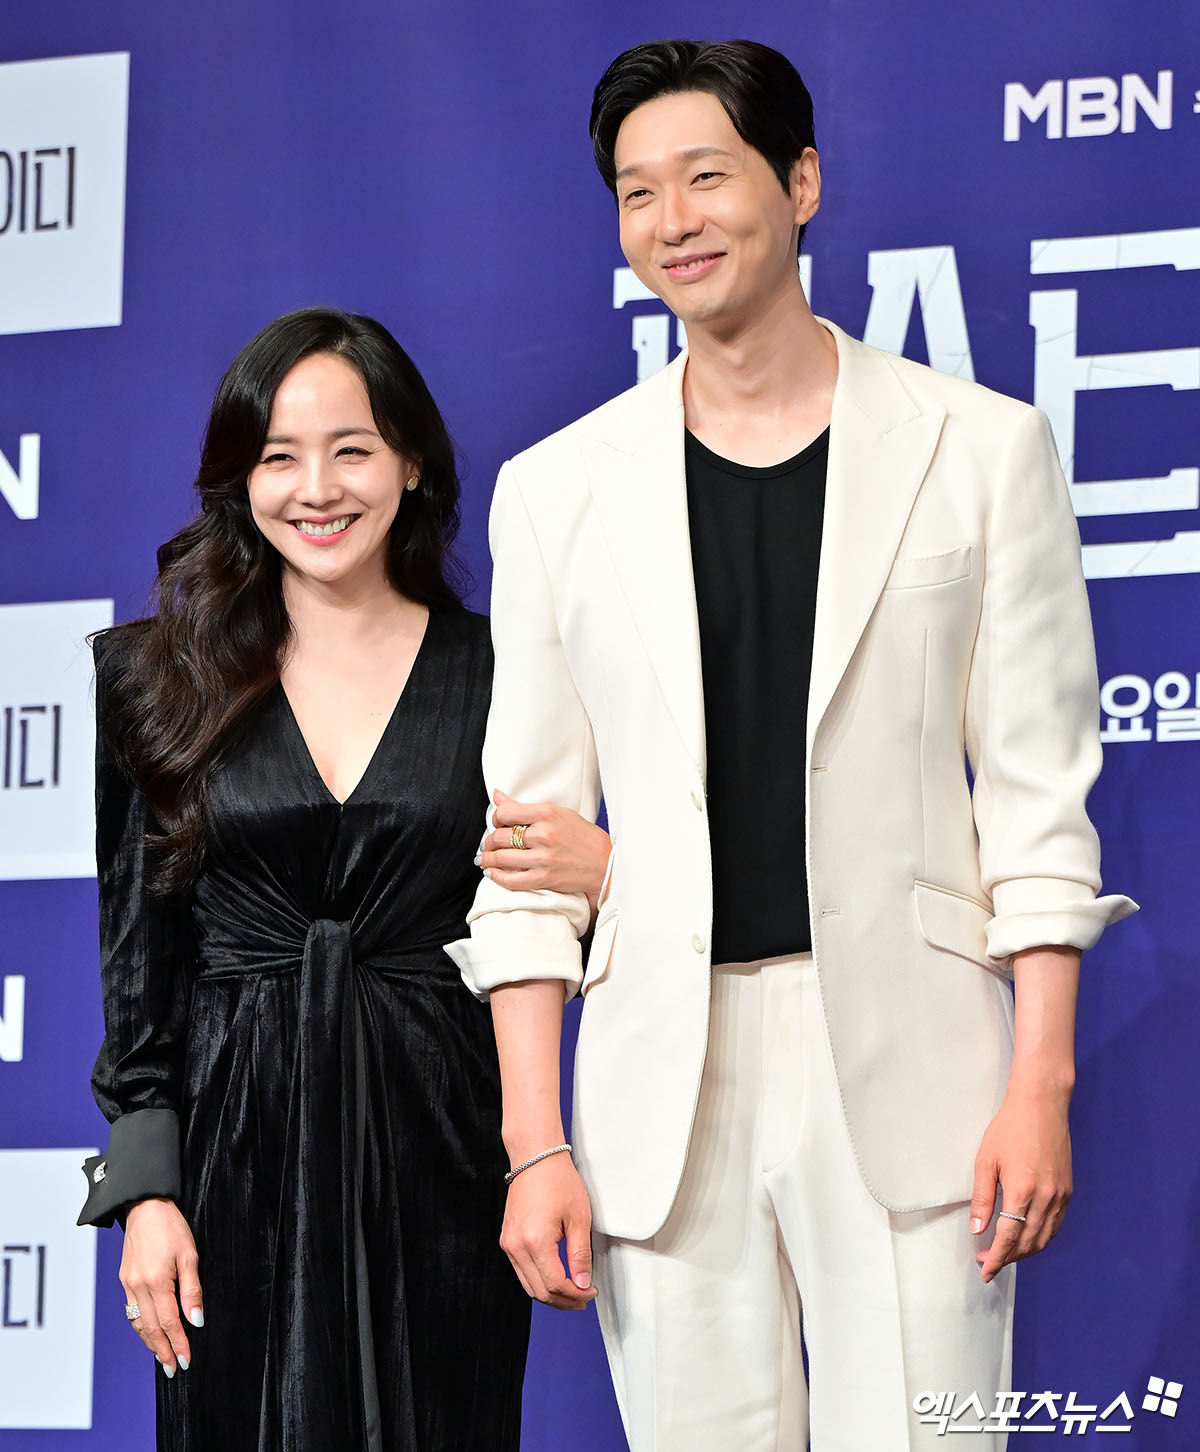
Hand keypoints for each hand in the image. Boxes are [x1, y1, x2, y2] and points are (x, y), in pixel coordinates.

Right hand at [120, 1197, 203, 1373]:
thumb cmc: (171, 1227)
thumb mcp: (190, 1255)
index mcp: (156, 1281)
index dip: (179, 1343)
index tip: (186, 1360)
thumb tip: (196, 1319)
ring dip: (151, 1343)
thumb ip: (192, 1290)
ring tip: (162, 1358)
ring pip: (139, 1323)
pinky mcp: (124, 1280)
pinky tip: (150, 1334)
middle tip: (173, 1369)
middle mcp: (138, 1287)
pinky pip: (133, 1311)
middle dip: (163, 1351)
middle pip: (152, 1328)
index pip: (170, 1322)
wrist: (145, 1206)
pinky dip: (141, 1327)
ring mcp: (128, 1284)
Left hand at [481, 790, 611, 916]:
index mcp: (548, 813)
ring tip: (485, 858)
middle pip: (500, 836)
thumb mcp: (559, 814)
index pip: (505, 812)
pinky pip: (511, 879)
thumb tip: (497, 797)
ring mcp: (543, 858)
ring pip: (501, 858)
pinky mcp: (544, 878)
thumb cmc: (584, 837)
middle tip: (489, 844)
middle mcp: (543, 834)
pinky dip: (497, 877)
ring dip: (488, 858)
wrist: (606, 864)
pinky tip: (493, 873)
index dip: (496, 819)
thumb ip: (526, 808)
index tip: (497, 823)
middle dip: (490, 841)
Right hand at [499, 1152, 597, 1310]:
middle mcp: (517, 1246)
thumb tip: (583, 1283)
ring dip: (551, 1295)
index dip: (576, 1294)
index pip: (556, 1285)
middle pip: (540, 1291)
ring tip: (572, 1293)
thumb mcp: (579, 1217)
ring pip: (529, 1286)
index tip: (591, 1292)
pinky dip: (539, 1281)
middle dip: (564, 1300)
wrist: (535, 1158)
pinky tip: (555, 1278)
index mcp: (535, 1241)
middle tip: (584, 1298)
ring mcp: (508, 1244)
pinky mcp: (507, 1240)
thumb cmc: (557, 1180)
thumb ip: (580, 1254)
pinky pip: (521, 1272)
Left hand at [969, 1084, 1072, 1283]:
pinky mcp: (1068, 1190)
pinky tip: (1027, 1237)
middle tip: (989, 1262)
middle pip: (1028, 1243)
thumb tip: (978, 1230)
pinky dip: (1041, 1238)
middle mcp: (1046, 1198)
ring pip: (1044, 1238)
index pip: (1009, 1238)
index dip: (996, 1258)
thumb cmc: (1009, 1128)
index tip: (985, 1270)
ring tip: (1005, 1254)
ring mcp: (1060, 1195)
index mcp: (1022, 1190)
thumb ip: (982, 1198)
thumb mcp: (986, 1160)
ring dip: (1026, 1252)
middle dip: (1008, 1258)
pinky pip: (1055, 1224)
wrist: (1041, 1105)